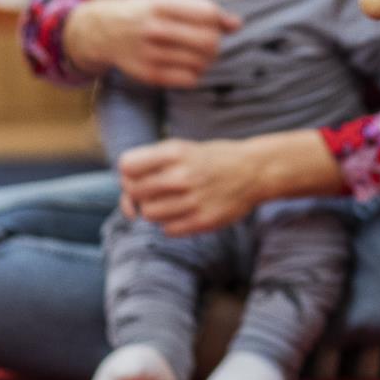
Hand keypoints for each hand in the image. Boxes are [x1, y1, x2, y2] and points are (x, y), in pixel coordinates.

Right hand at [67, 0, 241, 86]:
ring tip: (198, 53)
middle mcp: (154, 28)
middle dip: (216, 42)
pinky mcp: (149, 75)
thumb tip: (238, 25)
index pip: (208, 14)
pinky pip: (190, 79)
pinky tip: (187, 65)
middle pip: (209, 41)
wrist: (103, 30)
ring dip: (207, 60)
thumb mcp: (169, 1)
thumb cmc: (146, 13)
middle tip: (209, 42)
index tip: (213, 22)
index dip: (218, 20)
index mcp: (161, 4)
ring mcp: (150, 53)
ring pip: (202, 62)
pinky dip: (196, 73)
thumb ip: (204, 11)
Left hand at [117, 138, 263, 235]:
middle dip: (138, 193)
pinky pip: (167, 230)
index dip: (128, 172)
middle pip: (134, 192)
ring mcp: (193, 200)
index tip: (140, 175)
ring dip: (155, 209)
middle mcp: (182, 176)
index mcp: (175, 152)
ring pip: (149, 213)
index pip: (127, 165)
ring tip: (172, 200)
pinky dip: (171, 223)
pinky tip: (185, 211)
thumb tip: (126, 204)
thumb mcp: (181, 149)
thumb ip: (149, 167)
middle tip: (156, 189)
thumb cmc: (209, 160)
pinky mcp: (203, 221)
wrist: (254, 171)